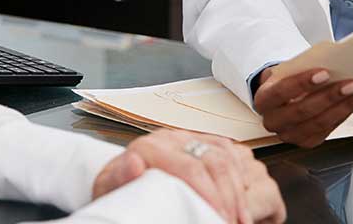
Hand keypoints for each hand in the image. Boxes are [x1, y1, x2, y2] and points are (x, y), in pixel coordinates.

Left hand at [92, 128, 284, 222]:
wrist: (120, 184)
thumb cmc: (119, 192)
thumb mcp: (110, 189)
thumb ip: (118, 177)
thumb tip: (133, 163)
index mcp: (150, 146)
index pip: (191, 167)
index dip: (209, 195)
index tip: (217, 219)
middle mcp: (173, 137)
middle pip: (215, 162)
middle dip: (229, 198)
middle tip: (232, 223)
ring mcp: (191, 139)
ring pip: (228, 158)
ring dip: (239, 193)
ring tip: (239, 220)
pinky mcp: (204, 145)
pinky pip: (233, 155)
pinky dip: (241, 181)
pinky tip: (241, 205)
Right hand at [254, 67, 352, 148]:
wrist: (282, 97)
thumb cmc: (286, 80)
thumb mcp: (286, 70)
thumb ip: (300, 68)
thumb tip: (331, 61)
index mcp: (263, 100)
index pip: (281, 92)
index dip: (302, 83)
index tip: (324, 72)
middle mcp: (273, 122)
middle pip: (303, 111)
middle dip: (329, 96)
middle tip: (350, 83)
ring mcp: (290, 135)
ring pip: (319, 123)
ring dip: (344, 106)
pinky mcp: (307, 141)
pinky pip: (329, 129)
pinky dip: (346, 112)